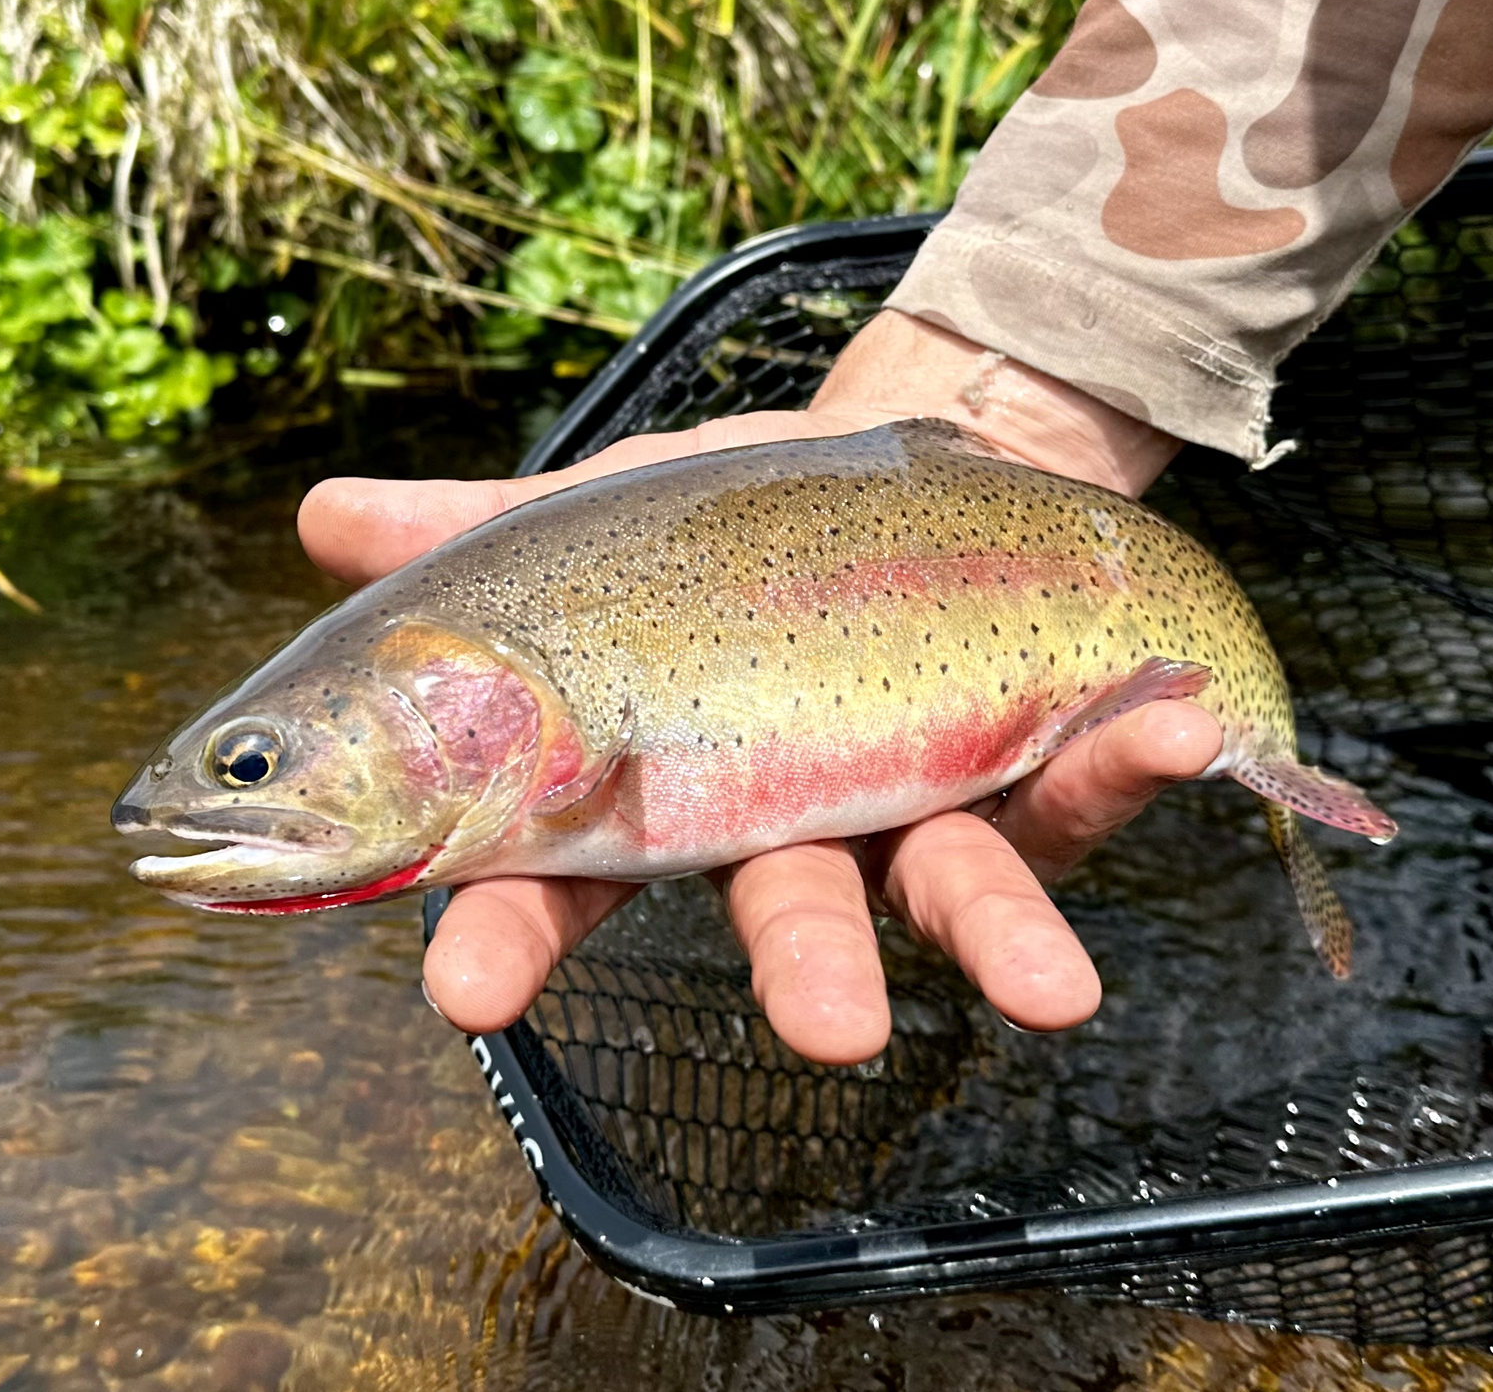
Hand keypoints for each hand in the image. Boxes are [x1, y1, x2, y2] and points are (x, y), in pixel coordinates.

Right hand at [299, 311, 1216, 1063]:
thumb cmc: (738, 523)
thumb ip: (471, 530)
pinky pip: (1092, 782)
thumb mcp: (605, 519)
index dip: (514, 939)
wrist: (920, 458)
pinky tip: (1175, 729)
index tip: (463, 992)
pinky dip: (1135, 762)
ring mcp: (925, 811)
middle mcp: (798, 830)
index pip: (569, 883)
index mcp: (671, 792)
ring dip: (1004, 939)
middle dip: (807, 978)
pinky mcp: (1043, 772)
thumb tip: (317, 516)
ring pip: (953, 895)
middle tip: (827, 1033)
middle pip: (788, 920)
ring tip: (1053, 993)